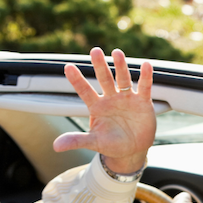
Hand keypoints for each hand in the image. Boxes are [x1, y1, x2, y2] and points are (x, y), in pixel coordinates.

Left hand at [53, 48, 156, 174]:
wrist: (132, 151)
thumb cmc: (111, 145)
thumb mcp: (94, 143)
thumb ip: (76, 140)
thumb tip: (56, 146)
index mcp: (97, 106)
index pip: (84, 90)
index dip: (76, 80)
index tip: (68, 67)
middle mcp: (111, 98)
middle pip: (104, 79)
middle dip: (99, 66)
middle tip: (95, 51)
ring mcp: (126, 98)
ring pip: (123, 79)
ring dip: (120, 66)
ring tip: (117, 53)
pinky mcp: (142, 102)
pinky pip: (144, 87)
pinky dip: (146, 77)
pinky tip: (146, 65)